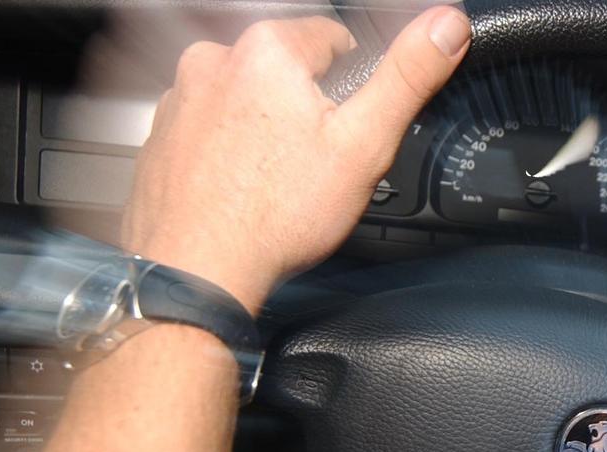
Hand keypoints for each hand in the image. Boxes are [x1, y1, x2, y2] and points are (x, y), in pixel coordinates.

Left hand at [121, 7, 471, 312]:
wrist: (198, 270)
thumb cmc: (276, 215)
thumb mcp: (365, 144)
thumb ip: (408, 76)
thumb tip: (447, 26)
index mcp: (268, 51)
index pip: (331, 39)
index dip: (353, 83)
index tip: (349, 125)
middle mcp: (213, 63)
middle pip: (283, 71)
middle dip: (304, 107)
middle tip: (315, 162)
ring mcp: (179, 100)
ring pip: (243, 100)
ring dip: (263, 128)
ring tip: (276, 181)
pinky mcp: (159, 138)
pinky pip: (207, 132)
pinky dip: (226, 153)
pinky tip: (242, 189)